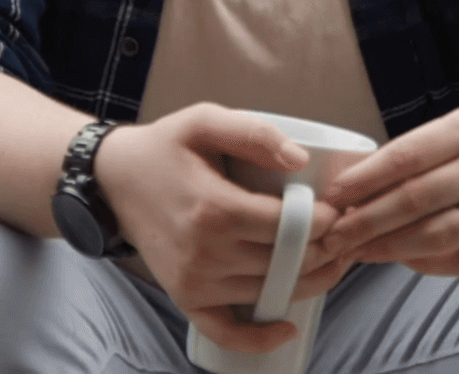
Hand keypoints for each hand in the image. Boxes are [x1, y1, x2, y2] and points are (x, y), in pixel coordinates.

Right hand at [93, 104, 349, 353]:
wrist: (113, 180)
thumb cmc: (164, 147)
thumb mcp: (204, 121)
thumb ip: (254, 133)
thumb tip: (301, 160)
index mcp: (214, 208)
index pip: (291, 227)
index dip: (326, 220)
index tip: (339, 208)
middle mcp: (205, 253)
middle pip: (287, 263)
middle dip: (326, 250)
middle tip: (344, 234)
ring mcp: (194, 281)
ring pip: (270, 293)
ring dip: (308, 282)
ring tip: (330, 260)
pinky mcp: (185, 297)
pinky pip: (227, 331)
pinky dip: (259, 337)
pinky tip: (287, 327)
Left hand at [318, 107, 458, 276]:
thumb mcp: (455, 139)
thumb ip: (409, 160)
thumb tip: (345, 192)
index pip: (407, 155)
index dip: (364, 179)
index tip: (331, 196)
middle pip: (416, 198)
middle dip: (366, 219)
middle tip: (332, 235)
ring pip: (436, 233)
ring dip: (387, 246)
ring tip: (356, 251)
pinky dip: (423, 262)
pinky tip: (399, 259)